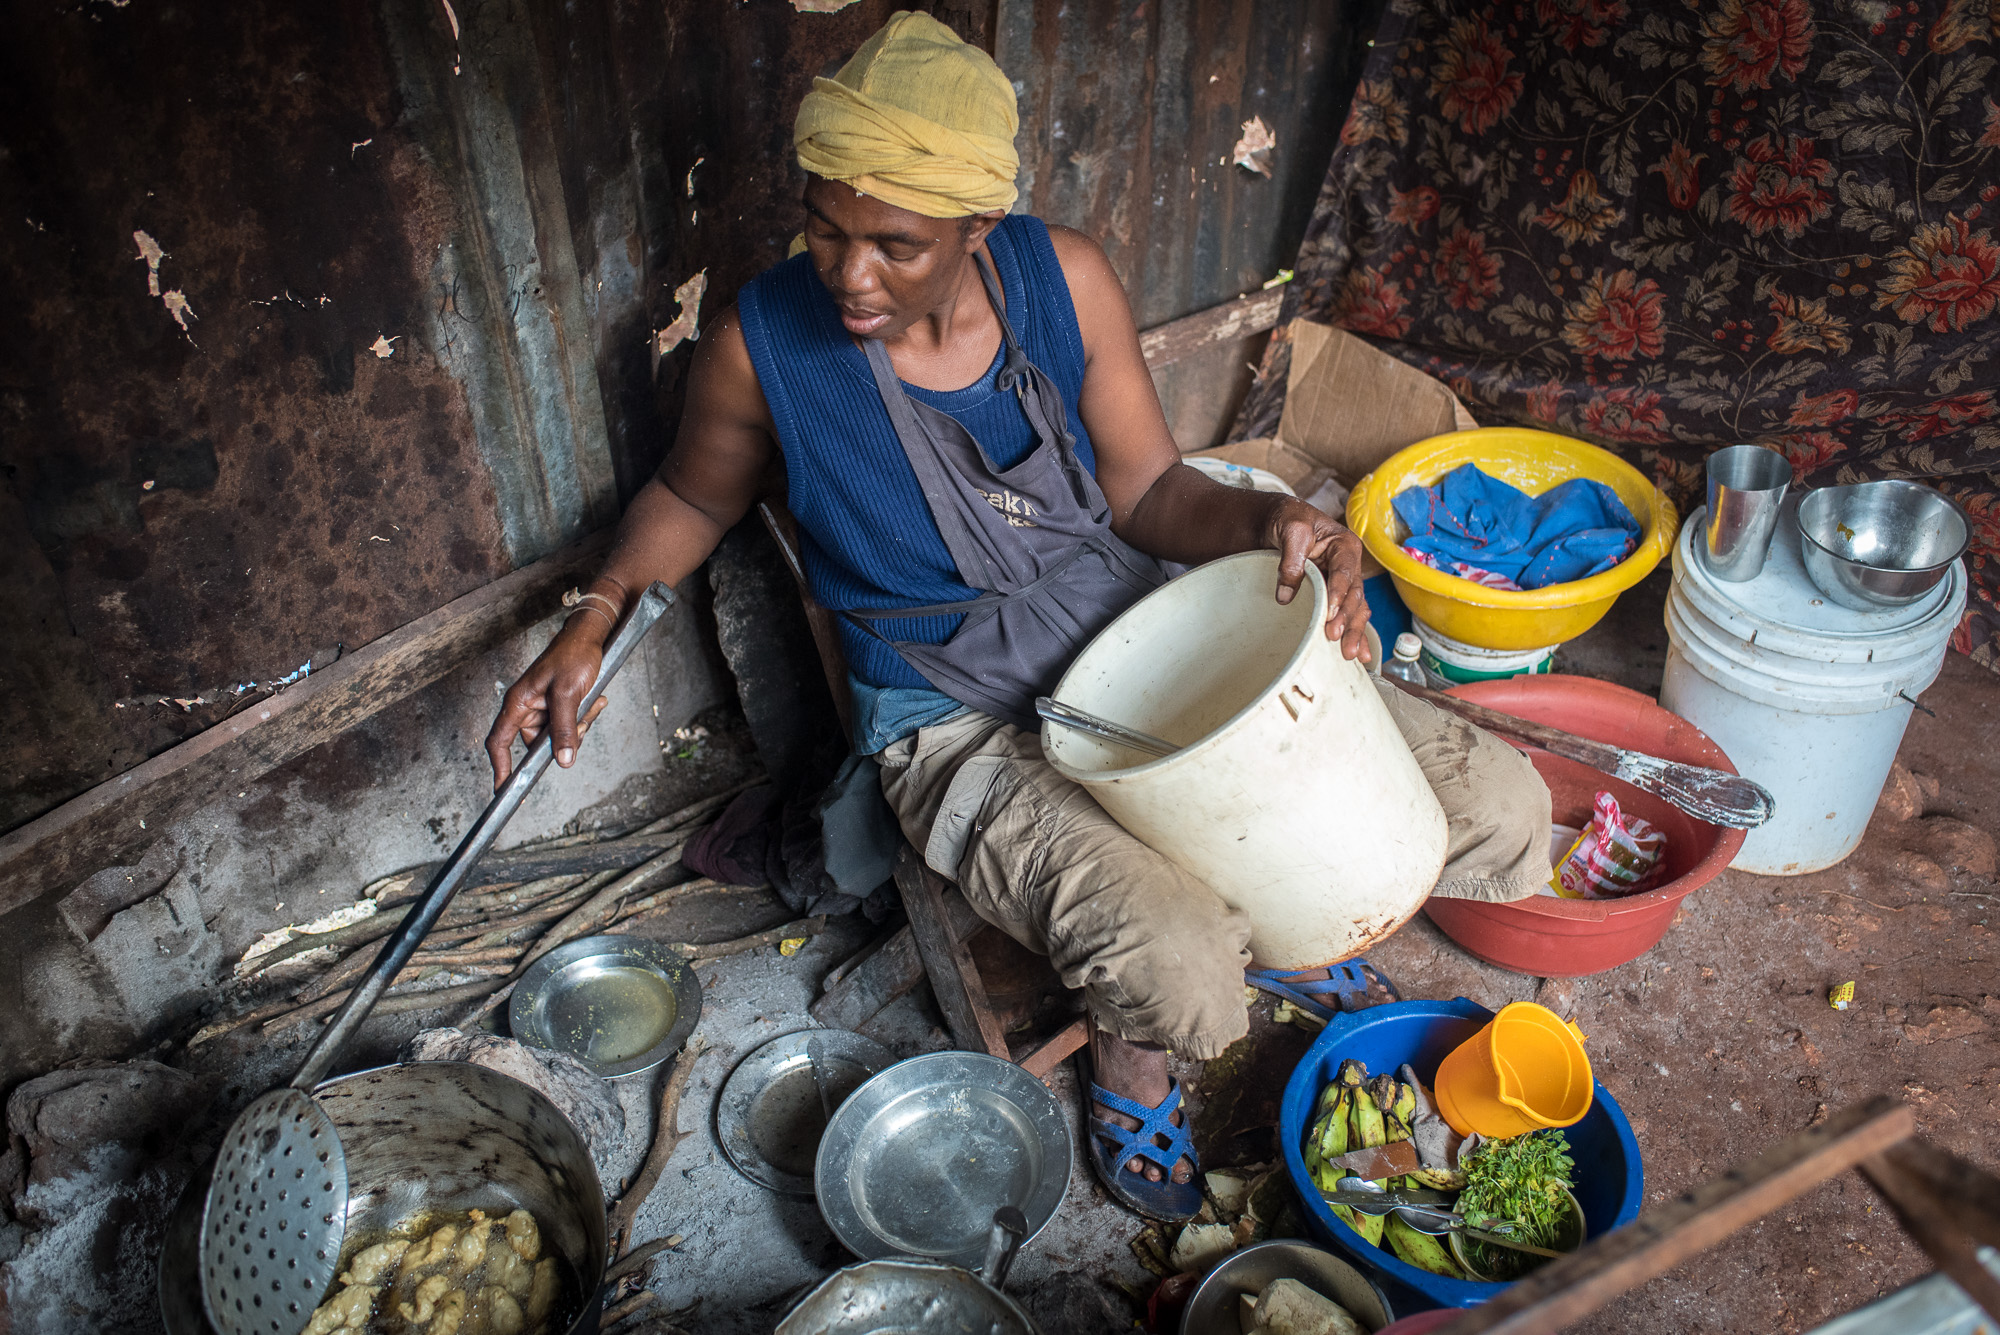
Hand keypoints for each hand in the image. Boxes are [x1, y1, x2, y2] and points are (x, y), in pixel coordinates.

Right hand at [485, 619, 611, 787]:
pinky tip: (595, 699)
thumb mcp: (569, 694)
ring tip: (590, 702)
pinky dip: (584, 717)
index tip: (504, 789)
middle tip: (581, 722)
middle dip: (564, 739)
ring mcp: (542, 708)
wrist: (591, 636)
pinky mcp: (558, 707)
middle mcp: (526, 708)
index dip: (500, 767)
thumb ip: (565, 728)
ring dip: (578, 726)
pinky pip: (570, 725)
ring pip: (558, 737)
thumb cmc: (573, 655)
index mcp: (517, 703)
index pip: (499, 742)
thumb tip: (563, 760)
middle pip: (537, 744)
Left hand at [1267, 498, 1371, 661]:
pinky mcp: (1335, 595)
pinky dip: (1354, 634)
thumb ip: (1291, 561)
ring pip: (1355, 610)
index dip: (1339, 593)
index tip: (1330, 614)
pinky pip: (1349, 616)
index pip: (1344, 572)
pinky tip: (1360, 655)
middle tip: (1336, 637)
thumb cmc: (1288, 520)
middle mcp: (1349, 566)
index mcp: (1345, 546)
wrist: (1278, 522)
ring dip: (1354, 632)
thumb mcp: (1290, 531)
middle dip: (1348, 619)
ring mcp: (1343, 582)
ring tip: (1350, 654)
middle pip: (1354, 595)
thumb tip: (1286, 596)